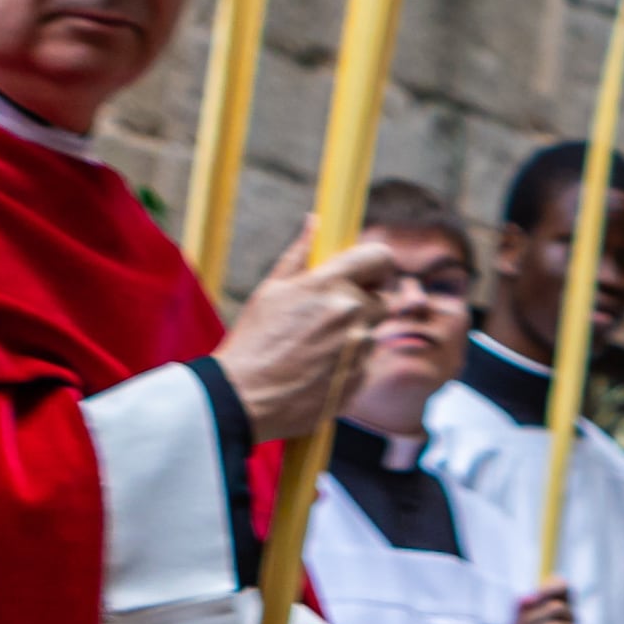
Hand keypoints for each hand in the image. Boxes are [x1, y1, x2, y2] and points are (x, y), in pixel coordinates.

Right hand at [212, 237, 398, 442]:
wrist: (241, 401)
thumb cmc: (252, 343)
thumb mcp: (270, 292)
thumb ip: (300, 255)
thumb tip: (315, 222)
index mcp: (330, 284)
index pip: (381, 258)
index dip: (377, 264)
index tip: (368, 272)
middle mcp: (352, 313)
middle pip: (382, 298)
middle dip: (363, 304)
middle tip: (329, 317)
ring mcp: (359, 348)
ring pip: (373, 333)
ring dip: (354, 336)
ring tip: (315, 350)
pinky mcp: (360, 378)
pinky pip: (366, 363)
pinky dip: (349, 364)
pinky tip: (318, 372)